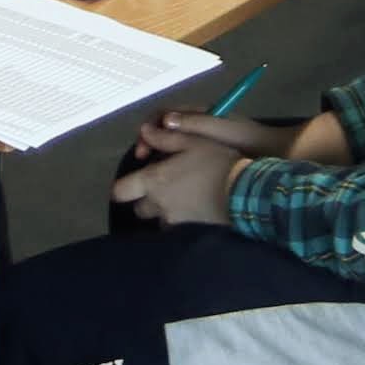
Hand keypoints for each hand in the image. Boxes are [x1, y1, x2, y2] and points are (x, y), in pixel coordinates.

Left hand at [109, 137, 245, 228]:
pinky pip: (174, 229)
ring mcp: (173, 221)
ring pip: (157, 219)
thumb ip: (164, 138)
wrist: (244, 192)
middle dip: (146, 199)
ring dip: (162, 211)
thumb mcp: (192, 141)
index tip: (134, 182)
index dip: (123, 187)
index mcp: (154, 181)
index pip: (119, 191)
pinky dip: (178, 221)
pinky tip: (191, 210)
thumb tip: (144, 131)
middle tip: (163, 187)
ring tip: (180, 199)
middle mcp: (158, 204)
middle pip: (139, 208)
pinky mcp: (188, 232)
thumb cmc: (216, 161)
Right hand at [129, 106, 301, 164]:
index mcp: (198, 114)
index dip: (148, 130)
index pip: (162, 116)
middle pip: (162, 133)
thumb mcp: (221, 129)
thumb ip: (194, 124)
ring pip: (170, 149)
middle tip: (143, 164)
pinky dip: (172, 172)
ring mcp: (200, 145)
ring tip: (154, 177)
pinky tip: (171, 185)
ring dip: (158, 161)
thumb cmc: (248, 140)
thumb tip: (164, 121)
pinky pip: (181, 163)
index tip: (143, 149)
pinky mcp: (206, 161)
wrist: (276, 156)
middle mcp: (195, 127)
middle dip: (149, 146)